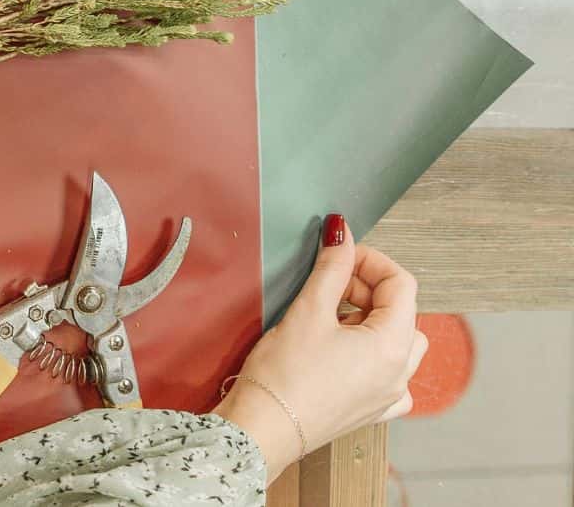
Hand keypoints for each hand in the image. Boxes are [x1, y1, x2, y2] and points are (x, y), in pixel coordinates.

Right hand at [213, 215, 426, 481]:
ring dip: (370, 321)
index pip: (402, 284)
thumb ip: (331, 268)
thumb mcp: (308, 311)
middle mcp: (400, 373)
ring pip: (397, 343)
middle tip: (329, 283)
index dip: (371, 261)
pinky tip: (341, 351)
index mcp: (393, 346)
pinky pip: (387, 374)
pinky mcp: (370, 410)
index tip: (341, 254)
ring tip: (332, 317)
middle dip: (367, 290)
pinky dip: (370, 354)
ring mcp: (388, 395)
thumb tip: (342, 236)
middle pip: (401, 312)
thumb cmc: (283, 377)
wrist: (263, 429)